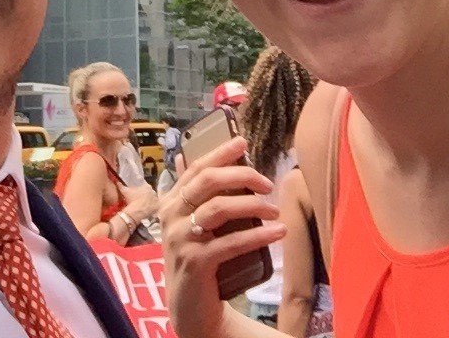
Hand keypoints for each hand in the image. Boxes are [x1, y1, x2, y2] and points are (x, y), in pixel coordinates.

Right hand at [123, 185, 158, 220]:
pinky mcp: (158, 207)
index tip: (138, 194)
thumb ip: (120, 185)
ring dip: (150, 202)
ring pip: (153, 200)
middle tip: (140, 201)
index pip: (145, 187)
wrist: (136, 211)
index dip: (141, 191)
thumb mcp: (124, 191)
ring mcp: (156, 199)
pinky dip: (153, 208)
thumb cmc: (131, 200)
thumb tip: (117, 181)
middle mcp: (153, 191)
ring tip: (144, 206)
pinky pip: (156, 207)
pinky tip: (148, 210)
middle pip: (150, 193)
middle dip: (146, 196)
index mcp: (147, 186)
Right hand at [161, 136, 284, 337]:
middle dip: (241, 175)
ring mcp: (181, 239)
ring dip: (252, 206)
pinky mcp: (195, 262)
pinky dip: (258, 235)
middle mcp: (171, 216)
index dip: (219, 152)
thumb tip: (193, 158)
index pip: (196, 168)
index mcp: (171, 202)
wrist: (189, 306)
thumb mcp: (190, 224)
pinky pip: (231, 242)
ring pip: (219, 208)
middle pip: (207, 182)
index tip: (243, 142)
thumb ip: (194, 195)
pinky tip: (277, 233)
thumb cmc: (197, 258)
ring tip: (275, 211)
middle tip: (268, 183)